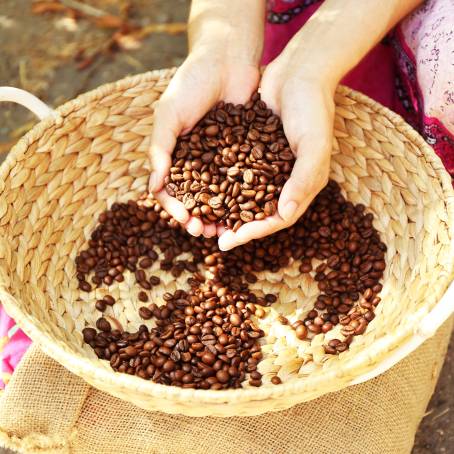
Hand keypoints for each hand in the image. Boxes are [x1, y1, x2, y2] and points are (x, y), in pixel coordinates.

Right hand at [148, 51, 259, 236]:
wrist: (228, 58)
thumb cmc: (192, 82)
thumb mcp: (168, 114)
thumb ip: (160, 149)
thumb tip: (154, 187)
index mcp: (175, 155)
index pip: (170, 190)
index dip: (176, 208)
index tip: (185, 221)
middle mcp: (197, 161)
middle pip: (196, 198)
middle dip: (199, 218)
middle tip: (206, 233)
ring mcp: (220, 159)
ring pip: (220, 195)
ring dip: (221, 214)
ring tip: (227, 230)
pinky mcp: (244, 153)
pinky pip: (242, 180)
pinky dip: (243, 198)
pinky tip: (248, 211)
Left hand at [218, 58, 334, 249]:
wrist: (300, 71)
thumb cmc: (312, 107)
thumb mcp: (313, 143)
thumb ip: (303, 178)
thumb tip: (284, 214)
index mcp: (304, 184)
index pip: (278, 218)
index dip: (255, 231)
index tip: (230, 240)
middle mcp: (287, 179)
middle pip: (260, 213)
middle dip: (238, 228)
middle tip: (214, 238)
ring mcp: (270, 166)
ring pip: (247, 197)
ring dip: (229, 211)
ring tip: (206, 220)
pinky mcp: (256, 151)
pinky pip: (238, 174)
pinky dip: (223, 184)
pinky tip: (204, 189)